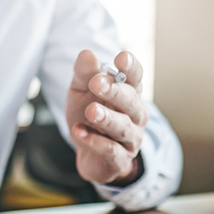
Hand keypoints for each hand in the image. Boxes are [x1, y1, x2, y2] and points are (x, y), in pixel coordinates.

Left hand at [66, 49, 148, 185]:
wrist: (88, 154)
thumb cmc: (89, 116)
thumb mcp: (82, 92)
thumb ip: (84, 74)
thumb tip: (87, 54)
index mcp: (129, 92)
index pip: (135, 77)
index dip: (130, 67)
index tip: (121, 58)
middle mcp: (135, 114)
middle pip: (130, 101)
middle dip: (115, 92)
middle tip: (97, 83)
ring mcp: (130, 138)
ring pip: (122, 127)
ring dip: (107, 118)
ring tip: (90, 111)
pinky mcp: (119, 159)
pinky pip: (110, 150)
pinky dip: (94, 141)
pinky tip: (78, 131)